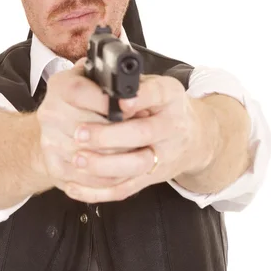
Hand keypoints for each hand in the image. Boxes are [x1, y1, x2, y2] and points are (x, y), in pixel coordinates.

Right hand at [36, 57, 136, 194]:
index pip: (78, 92)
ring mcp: (50, 142)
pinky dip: (110, 177)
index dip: (105, 102)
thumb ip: (108, 78)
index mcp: (60, 87)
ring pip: (92, 156)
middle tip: (144, 134)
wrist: (57, 129)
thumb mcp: (94, 80)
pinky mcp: (54, 167)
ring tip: (139, 152)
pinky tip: (125, 170)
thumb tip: (132, 82)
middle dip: (121, 133)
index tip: (129, 109)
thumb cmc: (83, 101)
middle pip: (88, 128)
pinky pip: (87, 177)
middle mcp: (50, 114)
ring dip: (120, 157)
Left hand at [65, 74, 209, 202]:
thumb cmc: (165, 107)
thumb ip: (133, 85)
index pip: (158, 93)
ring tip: (77, 159)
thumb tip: (98, 79)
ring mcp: (163, 156)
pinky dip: (98, 192)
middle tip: (79, 133)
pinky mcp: (151, 178)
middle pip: (143, 134)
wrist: (196, 138)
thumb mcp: (157, 86)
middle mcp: (171, 127)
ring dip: (104, 166)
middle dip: (109, 136)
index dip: (140, 98)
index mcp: (170, 97)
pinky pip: (125, 188)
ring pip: (135, 166)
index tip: (120, 102)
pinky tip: (75, 187)